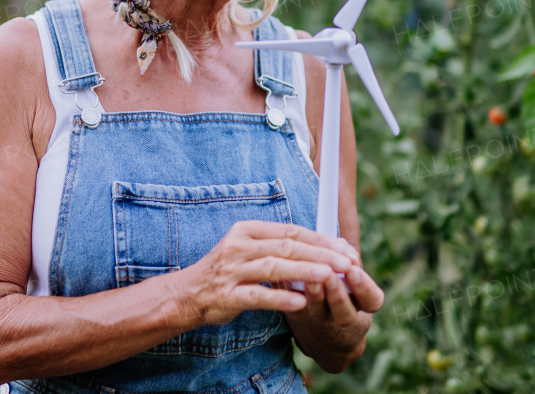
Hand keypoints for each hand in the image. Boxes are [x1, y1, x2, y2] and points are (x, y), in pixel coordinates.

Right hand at [176, 221, 358, 325]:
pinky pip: (257, 296)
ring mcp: (231, 270)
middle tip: (346, 263)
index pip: (290, 231)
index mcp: (247, 230)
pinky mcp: (227, 295)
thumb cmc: (226, 271)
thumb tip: (320, 247)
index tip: (345, 249)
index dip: (319, 239)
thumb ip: (277, 246)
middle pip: (286, 247)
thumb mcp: (248, 249)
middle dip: (320, 255)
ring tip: (329, 277)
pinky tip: (301, 303)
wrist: (188, 293)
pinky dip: (280, 299)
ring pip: (274, 268)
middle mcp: (238, 246)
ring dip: (304, 272)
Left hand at [288, 237, 384, 326]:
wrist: (312, 306)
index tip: (352, 268)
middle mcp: (340, 313)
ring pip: (318, 310)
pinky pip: (294, 306)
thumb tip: (340, 235)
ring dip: (315, 292)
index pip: (371, 300)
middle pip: (345, 312)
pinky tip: (287, 276)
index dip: (364, 287)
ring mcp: (318, 316)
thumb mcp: (345, 263)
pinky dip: (291, 291)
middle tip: (331, 272)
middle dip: (338, 290)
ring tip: (311, 276)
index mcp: (359, 301)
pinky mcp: (296, 313)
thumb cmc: (334, 276)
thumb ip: (344, 250)